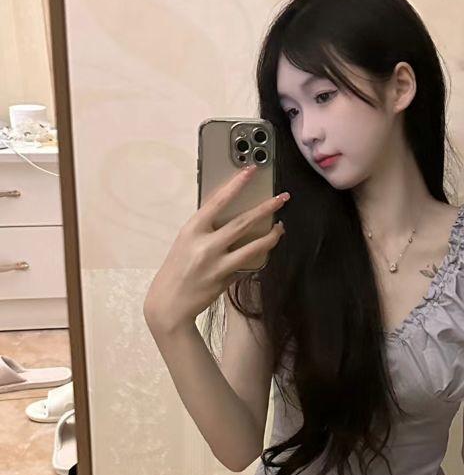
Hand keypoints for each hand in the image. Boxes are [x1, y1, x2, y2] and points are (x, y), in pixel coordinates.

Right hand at [143, 165, 289, 333]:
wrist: (169, 303)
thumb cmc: (177, 270)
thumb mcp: (186, 243)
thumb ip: (206, 231)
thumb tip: (232, 219)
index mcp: (192, 229)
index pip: (218, 201)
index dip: (236, 184)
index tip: (250, 171)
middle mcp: (204, 244)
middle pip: (243, 222)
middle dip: (266, 208)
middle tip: (282, 198)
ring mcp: (216, 263)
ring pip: (252, 246)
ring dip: (271, 236)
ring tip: (281, 228)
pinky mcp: (225, 279)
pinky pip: (247, 265)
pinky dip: (256, 258)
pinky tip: (265, 252)